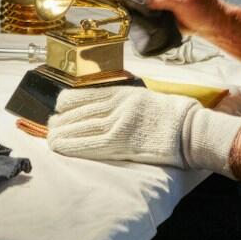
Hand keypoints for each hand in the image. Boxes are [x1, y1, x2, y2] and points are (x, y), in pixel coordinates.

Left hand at [47, 86, 240, 172]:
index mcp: (123, 93)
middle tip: (50, 125)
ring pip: (81, 126)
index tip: (58, 106)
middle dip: (61, 119)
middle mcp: (118, 105)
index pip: (86, 94)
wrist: (190, 130)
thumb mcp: (144, 98)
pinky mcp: (123, 142)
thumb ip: (122, 100)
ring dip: (62, 133)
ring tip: (50, 137)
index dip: (68, 101)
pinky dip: (73, 145)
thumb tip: (102, 105)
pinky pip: (91, 143)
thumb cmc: (171, 115)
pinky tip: (61, 146)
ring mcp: (119, 123)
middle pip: (80, 111)